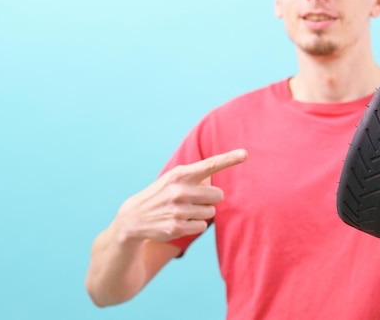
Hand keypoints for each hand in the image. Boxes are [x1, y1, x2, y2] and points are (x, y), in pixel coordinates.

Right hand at [114, 149, 247, 243]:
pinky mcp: (177, 227)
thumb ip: (197, 176)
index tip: (245, 153)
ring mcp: (178, 209)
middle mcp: (180, 190)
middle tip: (195, 200)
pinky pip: (202, 226)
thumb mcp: (174, 179)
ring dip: (201, 213)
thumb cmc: (162, 194)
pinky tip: (180, 222)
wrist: (134, 217)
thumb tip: (215, 182)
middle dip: (211, 199)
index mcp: (181, 174)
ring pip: (211, 212)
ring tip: (183, 211)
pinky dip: (195, 225)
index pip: (210, 165)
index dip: (229, 159)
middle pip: (218, 195)